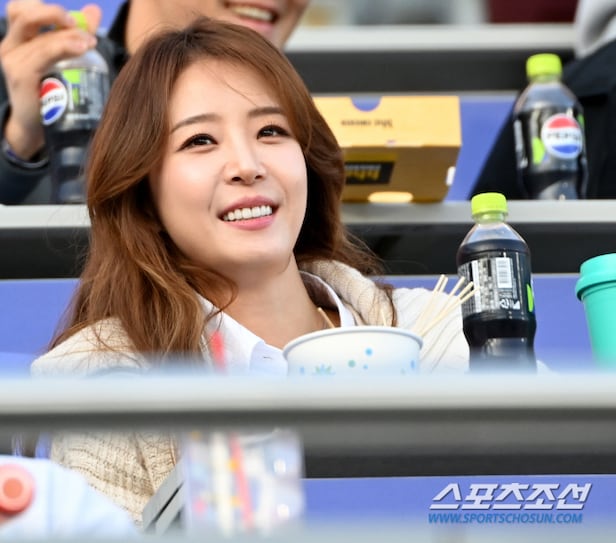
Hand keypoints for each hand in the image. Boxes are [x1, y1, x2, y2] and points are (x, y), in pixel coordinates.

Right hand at [0, 1, 101, 158]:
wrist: (37, 128)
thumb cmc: (52, 93)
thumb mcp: (64, 59)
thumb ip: (77, 34)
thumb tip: (93, 10)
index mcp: (18, 39)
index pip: (20, 8)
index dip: (43, 7)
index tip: (72, 18)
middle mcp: (10, 46)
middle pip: (23, 14)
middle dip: (54, 14)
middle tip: (82, 27)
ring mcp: (12, 60)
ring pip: (39, 36)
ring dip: (67, 36)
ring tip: (90, 43)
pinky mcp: (20, 76)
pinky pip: (42, 54)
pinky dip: (63, 47)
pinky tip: (81, 49)